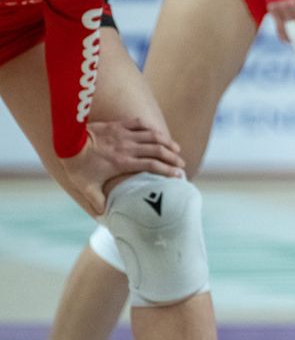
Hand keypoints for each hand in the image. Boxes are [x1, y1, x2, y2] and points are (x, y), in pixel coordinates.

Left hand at [62, 120, 184, 215]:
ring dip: (167, 142)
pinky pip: (140, 124)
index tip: (178, 175)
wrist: (68, 142)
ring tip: (176, 148)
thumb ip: (97, 201)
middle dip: (173, 156)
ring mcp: (125, 135)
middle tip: (181, 163)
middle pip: (158, 150)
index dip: (168, 170)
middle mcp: (128, 147)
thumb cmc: (77, 166)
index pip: (153, 165)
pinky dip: (152, 128)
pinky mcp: (119, 125)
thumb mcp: (86, 187)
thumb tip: (104, 216)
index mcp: (124, 163)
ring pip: (153, 136)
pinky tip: (158, 133)